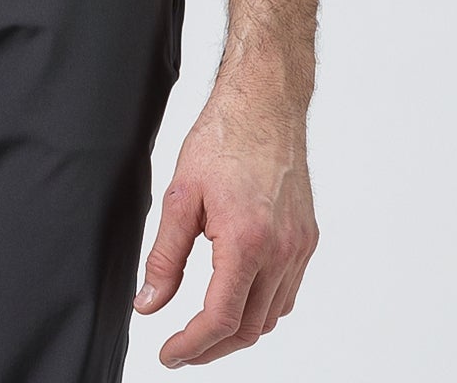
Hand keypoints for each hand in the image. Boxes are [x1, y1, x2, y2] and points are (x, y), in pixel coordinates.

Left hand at [132, 83, 318, 364]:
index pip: (221, 319)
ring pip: (272, 316)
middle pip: (249, 328)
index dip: (192, 346)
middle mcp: (281, 250)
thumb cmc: (223, 139)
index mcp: (247, 241)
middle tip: (182, 346)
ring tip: (206, 325)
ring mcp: (299, 246)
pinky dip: (262, 306)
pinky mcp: (307, 238)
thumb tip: (149, 303)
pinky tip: (238, 294)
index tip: (170, 353)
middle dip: (213, 346)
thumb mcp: (180, 196)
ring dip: (239, 329)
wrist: (264, 103)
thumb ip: (165, 257)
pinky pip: (287, 292)